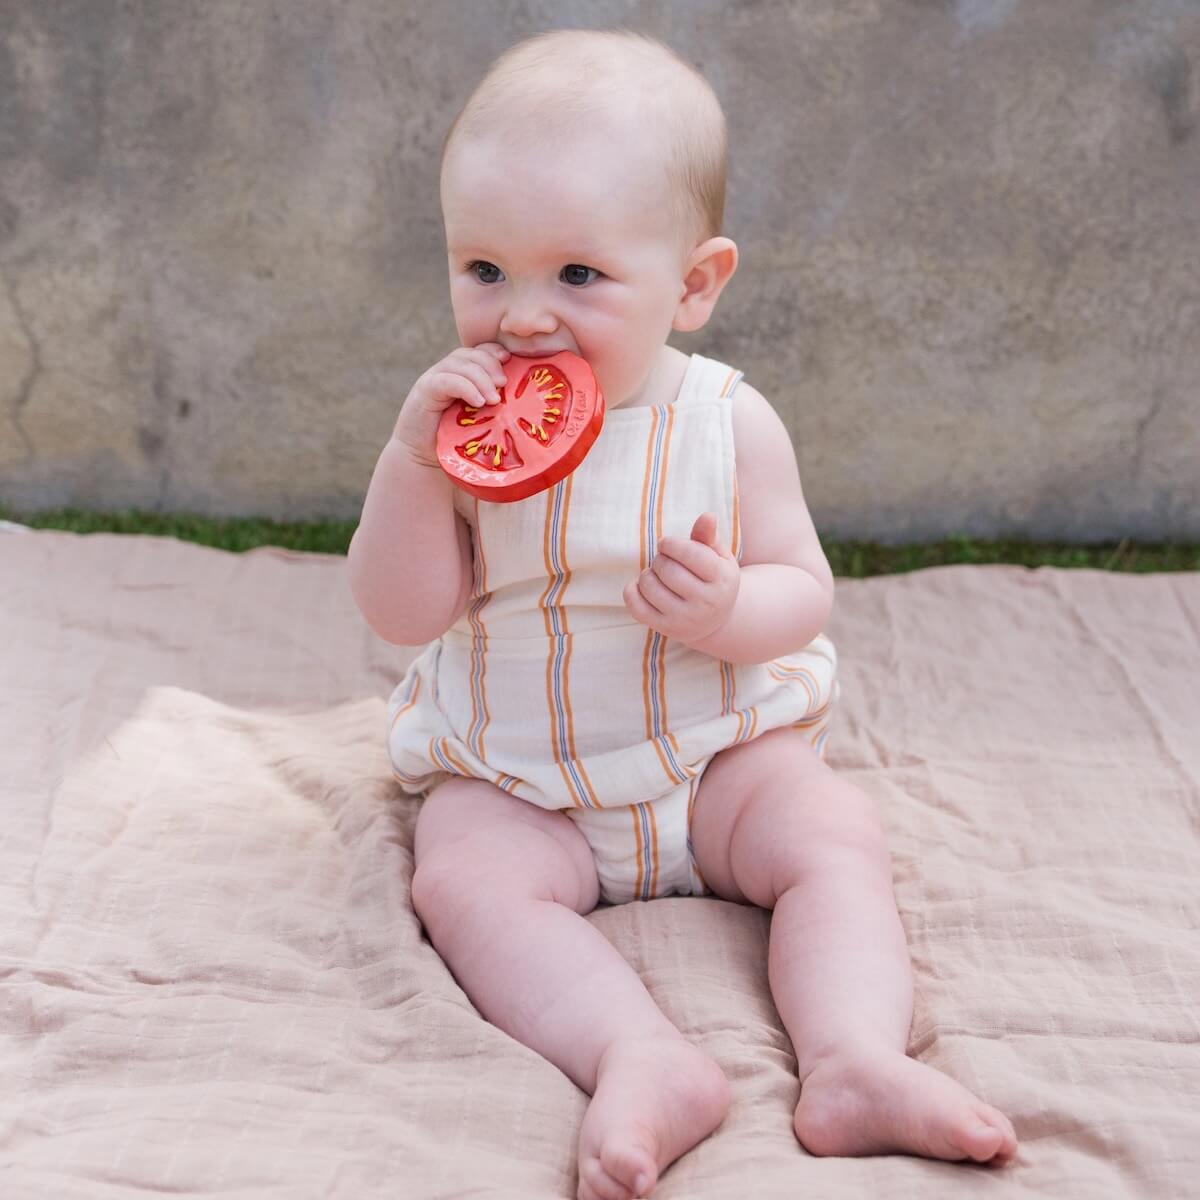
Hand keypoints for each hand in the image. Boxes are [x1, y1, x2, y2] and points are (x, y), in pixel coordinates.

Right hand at [391, 342, 510, 466]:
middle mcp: (447, 372)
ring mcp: (434, 379)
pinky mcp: (424, 391)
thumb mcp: (480, 420)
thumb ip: (495, 407)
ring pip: (460, 364)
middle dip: (491, 365)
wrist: (423, 458)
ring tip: (494, 399)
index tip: (511, 361)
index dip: (495, 351)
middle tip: (504, 384)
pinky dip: (465, 387)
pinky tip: (478, 401)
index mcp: (462, 374)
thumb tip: (527, 405)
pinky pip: (446, 381)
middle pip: (471, 354)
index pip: (479, 351)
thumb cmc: (455, 442)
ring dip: (481, 379)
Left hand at [623, 512, 739, 643]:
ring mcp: (685, 619)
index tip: (667, 545)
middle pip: (668, 569)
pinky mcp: (666, 629)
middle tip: (664, 561)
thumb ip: (707, 536)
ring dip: (647, 574)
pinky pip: (636, 606)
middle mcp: (706, 603)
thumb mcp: (717, 557)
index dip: (671, 544)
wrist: (715, 621)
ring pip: (649, 586)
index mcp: (722, 580)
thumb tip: (707, 516)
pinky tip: (642, 587)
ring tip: (657, 575)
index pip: (690, 553)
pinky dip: (632, 591)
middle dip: (660, 559)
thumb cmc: (712, 579)